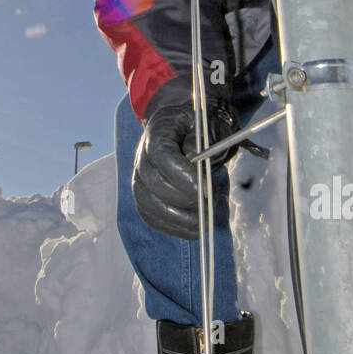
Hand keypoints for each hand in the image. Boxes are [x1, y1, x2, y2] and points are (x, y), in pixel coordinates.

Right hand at [132, 80, 237, 239]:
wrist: (193, 129)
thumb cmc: (205, 127)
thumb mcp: (211, 124)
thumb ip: (204, 141)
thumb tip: (195, 162)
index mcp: (159, 129)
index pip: (161, 155)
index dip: (181, 176)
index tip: (205, 189)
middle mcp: (143, 153)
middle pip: (151, 182)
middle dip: (182, 199)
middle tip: (209, 204)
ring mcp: (141, 174)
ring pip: (147, 202)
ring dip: (176, 218)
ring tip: (203, 222)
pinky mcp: (145, 193)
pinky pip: (150, 215)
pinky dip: (171, 226)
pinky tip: (193, 229)